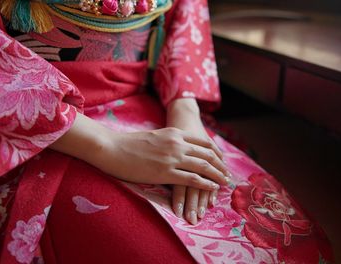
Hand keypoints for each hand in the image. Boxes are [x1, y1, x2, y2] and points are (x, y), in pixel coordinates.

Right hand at [50, 114, 228, 189]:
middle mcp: (177, 144)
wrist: (112, 148)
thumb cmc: (129, 144)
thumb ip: (169, 140)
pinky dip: (205, 184)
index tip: (223, 161)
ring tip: (225, 183)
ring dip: (217, 176)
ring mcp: (172, 158)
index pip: (204, 142)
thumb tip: (177, 146)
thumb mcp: (155, 136)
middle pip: (208, 155)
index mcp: (175, 133)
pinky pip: (192, 179)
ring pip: (204, 167)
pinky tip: (212, 189)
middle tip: (228, 175)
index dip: (217, 153)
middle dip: (221, 166)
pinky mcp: (166, 173)